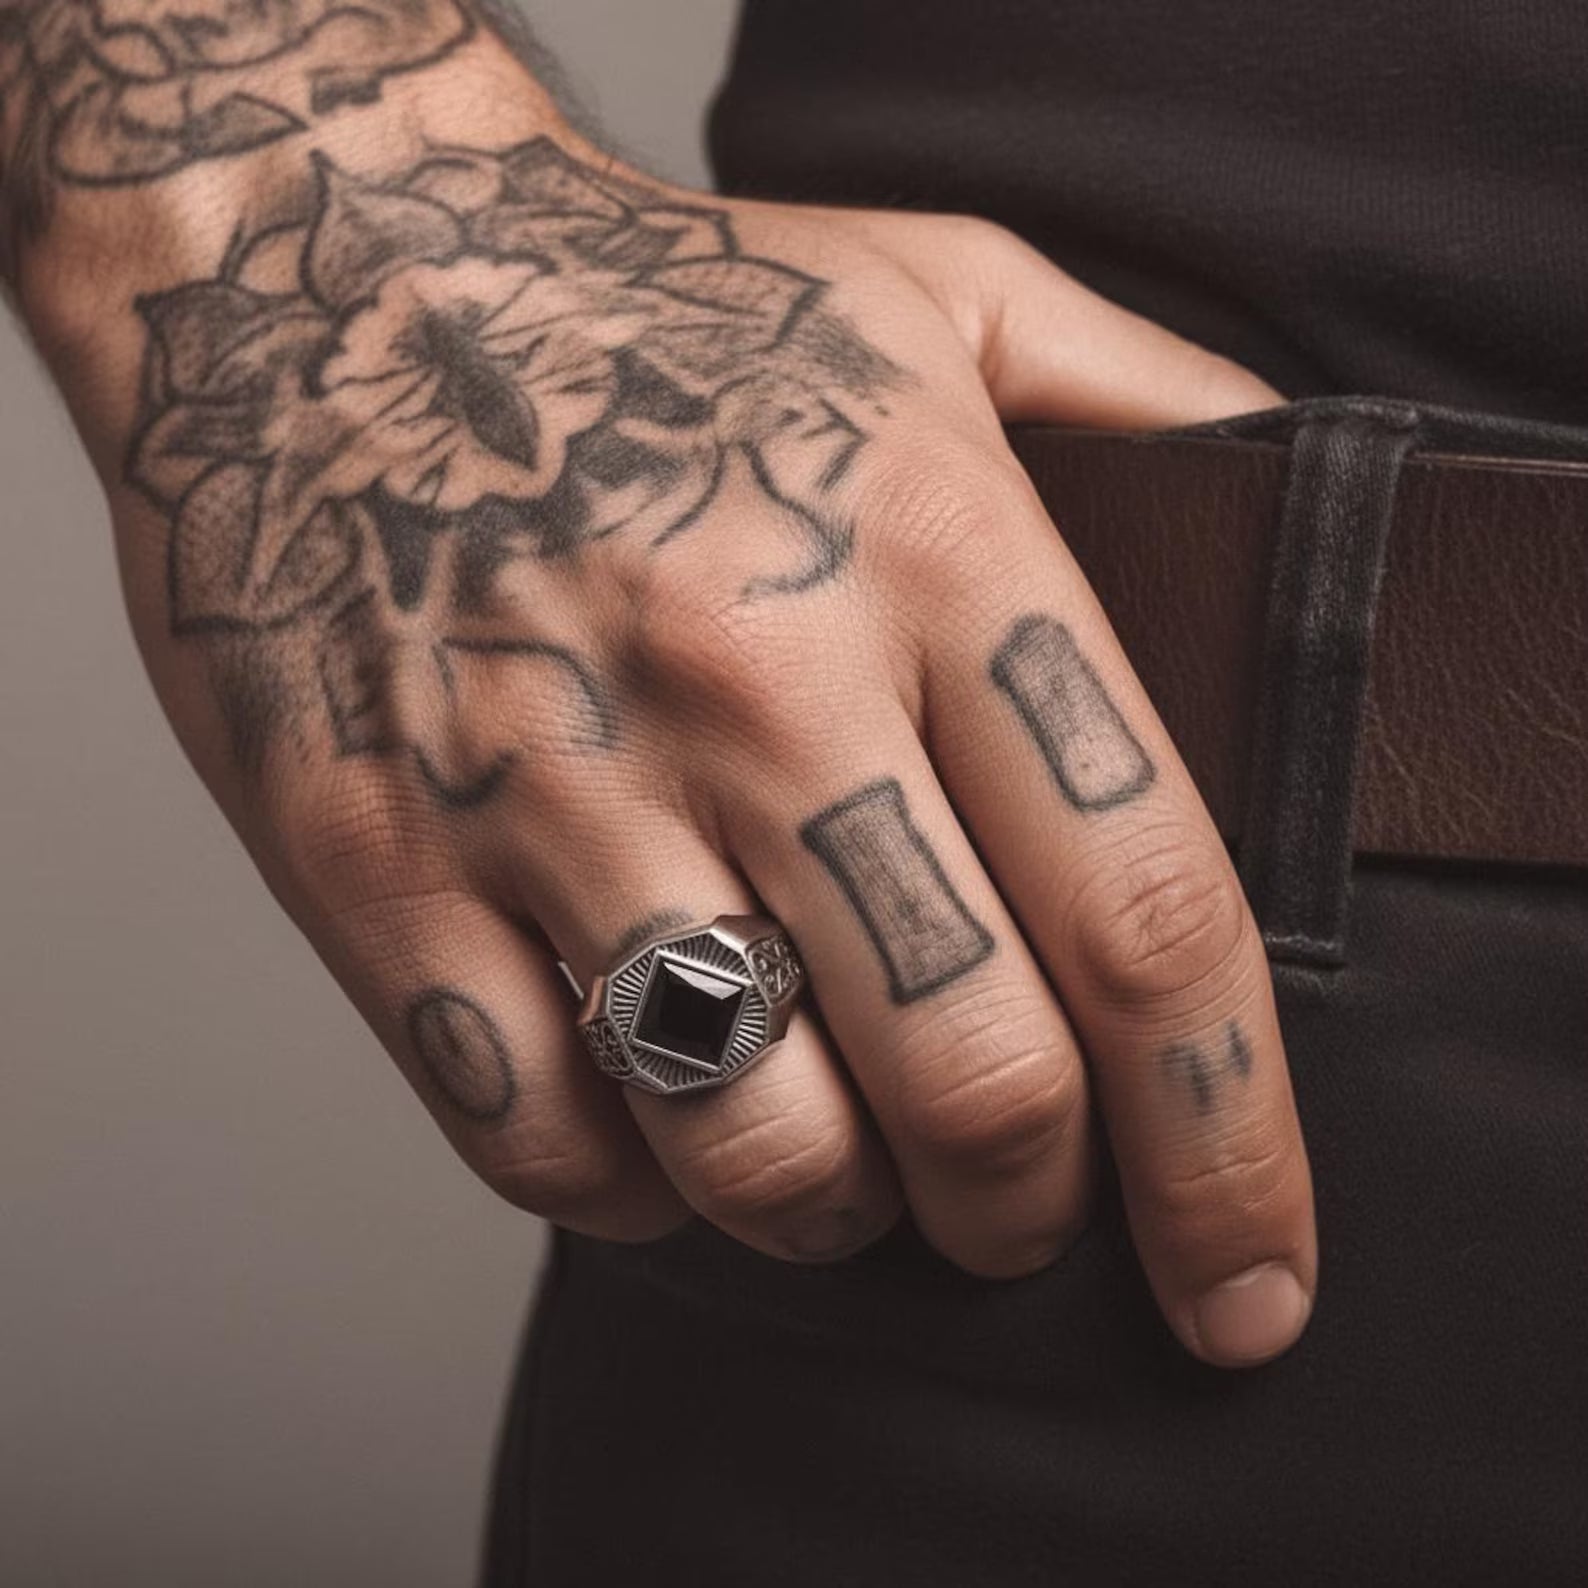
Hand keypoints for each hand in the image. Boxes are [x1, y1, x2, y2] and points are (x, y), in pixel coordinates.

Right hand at [24, 98, 1313, 1367]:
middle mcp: (755, 685)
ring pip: (755, 1141)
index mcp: (932, 554)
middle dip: (1027, 1206)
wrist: (333, 265)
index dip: (1225, 1147)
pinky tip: (663, 1122)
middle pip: (971, 1075)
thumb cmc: (652, 300)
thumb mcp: (940, 292)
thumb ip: (1146, 401)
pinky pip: (546, 1136)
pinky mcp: (384, 864)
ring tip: (845, 1168)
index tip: (1249, 1279)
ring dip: (833, 1210)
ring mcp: (555, 788)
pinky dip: (636, 1189)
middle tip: (1020, 1206)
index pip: (1147, 915)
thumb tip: (1287, 502)